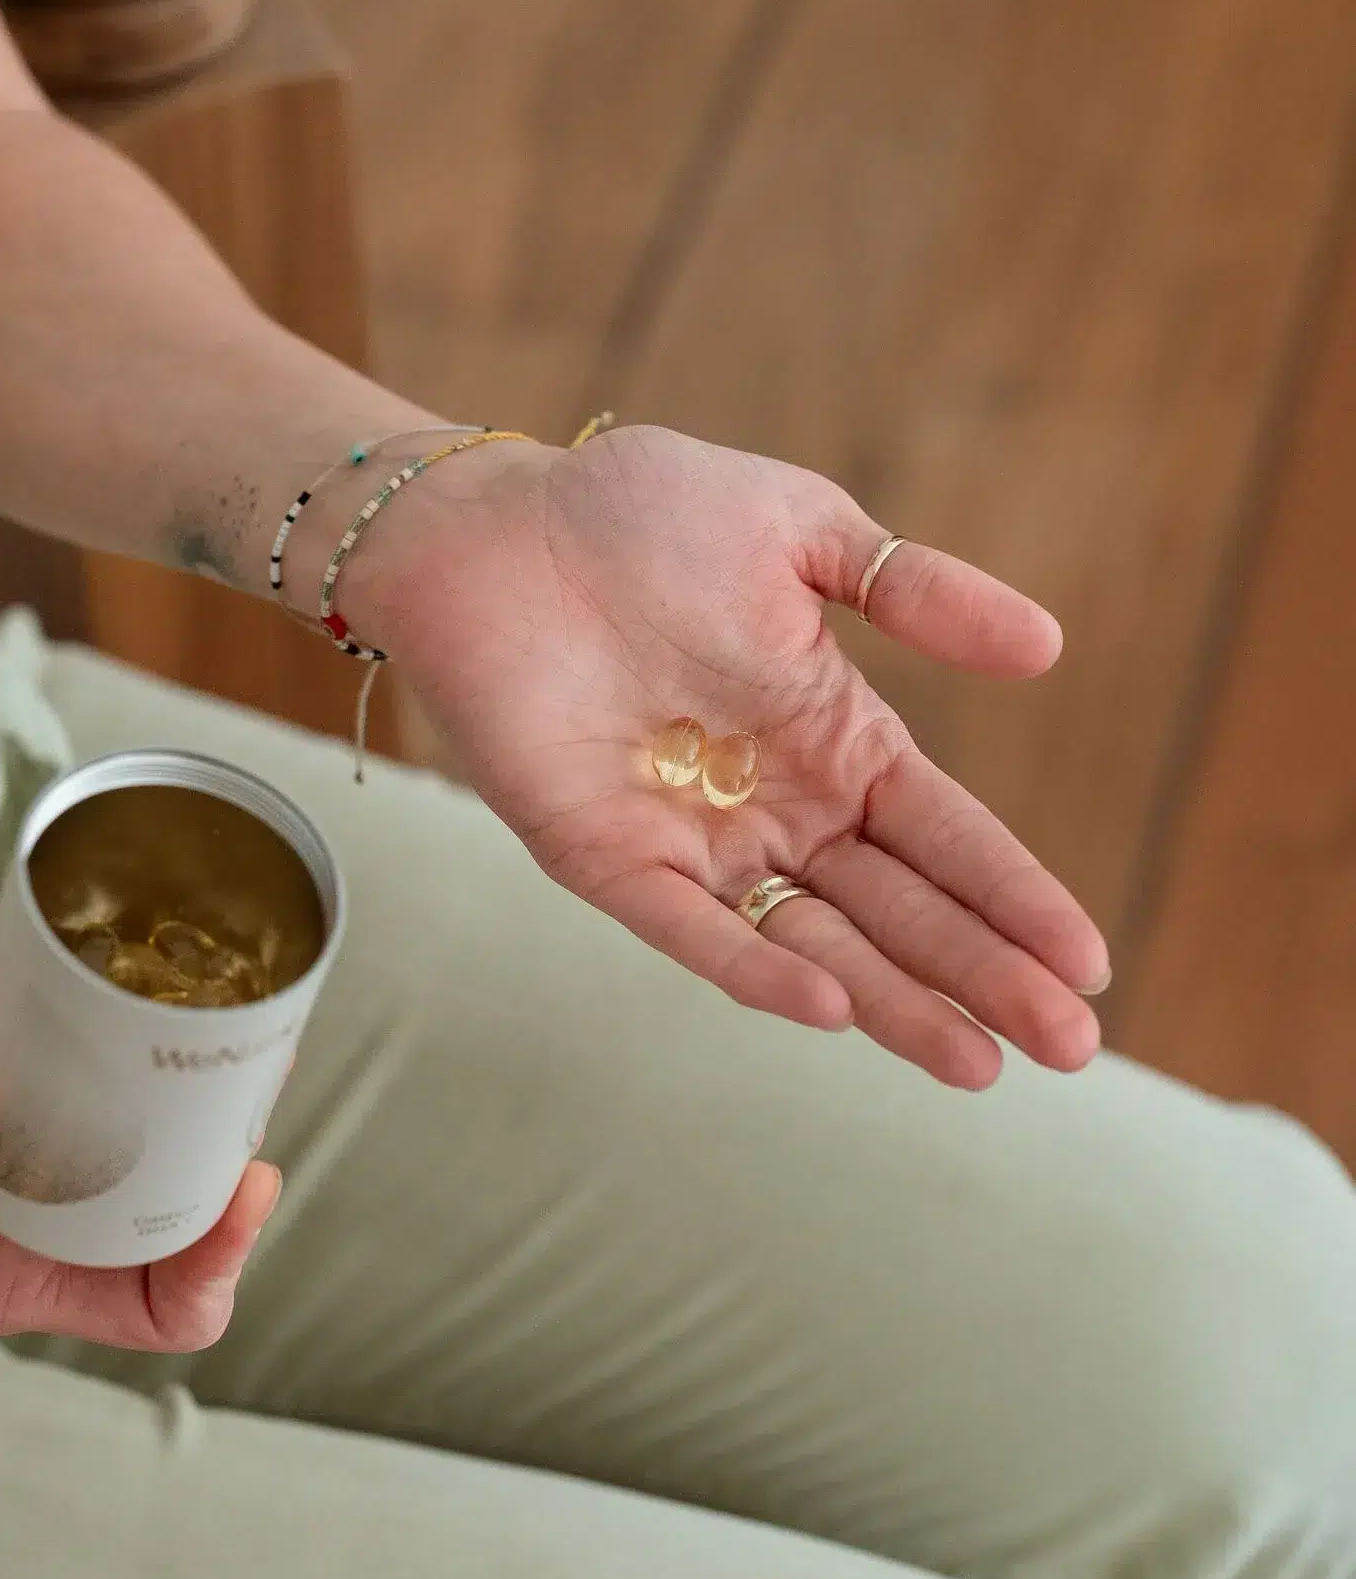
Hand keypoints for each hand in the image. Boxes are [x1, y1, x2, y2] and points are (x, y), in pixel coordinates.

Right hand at [0, 954, 277, 1344]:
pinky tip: (134, 935)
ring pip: (131, 1086)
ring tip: (226, 985)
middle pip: (165, 1187)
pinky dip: (102, 973)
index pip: (143, 1300)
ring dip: (181, 1046)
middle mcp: (14, 1192)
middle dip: (223, 1133)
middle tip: (261, 1053)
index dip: (212, 1257)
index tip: (246, 1184)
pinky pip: (63, 999)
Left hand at [354, 424, 1107, 1088]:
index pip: (948, 840)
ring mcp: (694, 845)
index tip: (1085, 965)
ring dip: (893, 1004)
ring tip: (977, 1064)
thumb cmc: (640, 513)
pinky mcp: (607, 860)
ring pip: (813, 944)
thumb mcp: (803, 532)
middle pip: (900, 913)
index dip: (1016, 899)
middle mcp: (776, 810)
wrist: (494, 525)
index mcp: (835, 740)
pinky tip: (828, 1006)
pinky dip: (754, 971)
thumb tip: (1048, 648)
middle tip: (1070, 1050)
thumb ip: (915, 592)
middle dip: (984, 977)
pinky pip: (689, 932)